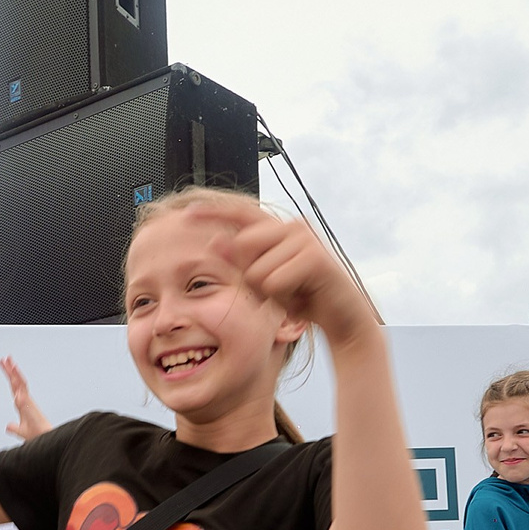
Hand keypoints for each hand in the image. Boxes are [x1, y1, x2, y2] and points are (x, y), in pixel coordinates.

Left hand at [1, 356, 51, 440]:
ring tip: (10, 363)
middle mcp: (26, 401)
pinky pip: (24, 396)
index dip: (10, 377)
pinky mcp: (31, 409)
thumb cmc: (36, 436)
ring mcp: (28, 403)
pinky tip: (14, 381)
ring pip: (21, 385)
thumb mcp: (21, 431)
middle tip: (6, 358)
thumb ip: (14, 427)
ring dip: (16, 374)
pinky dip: (20, 388)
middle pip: (17, 383)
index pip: (15, 387)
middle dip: (11, 370)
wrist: (45, 441)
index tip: (6, 366)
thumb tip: (8, 426)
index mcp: (23, 404)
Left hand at [181, 192, 373, 341]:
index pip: (241, 213)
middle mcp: (291, 227)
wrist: (342, 316)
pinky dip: (281, 296)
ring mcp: (305, 239)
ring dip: (267, 291)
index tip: (187, 214)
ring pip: (257, 269)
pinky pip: (275, 281)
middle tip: (276, 290)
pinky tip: (301, 296)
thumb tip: (215, 243)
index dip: (214, 213)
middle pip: (242, 247)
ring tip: (290, 293)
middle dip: (250, 276)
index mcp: (278, 229)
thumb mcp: (267, 281)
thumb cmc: (303, 297)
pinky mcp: (314, 258)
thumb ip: (244, 263)